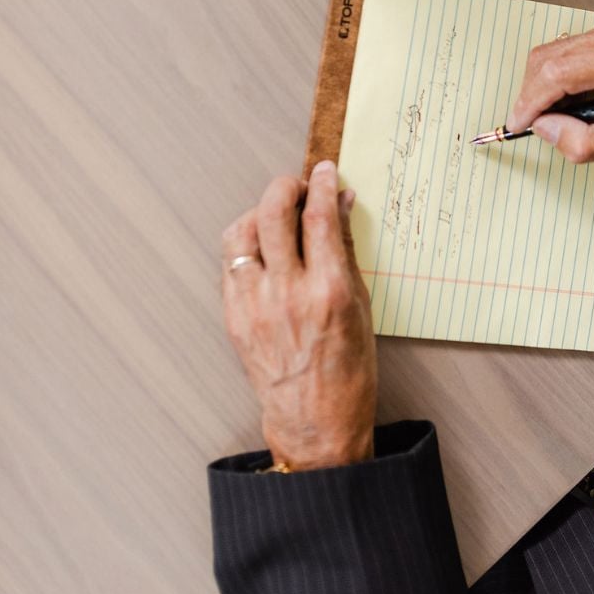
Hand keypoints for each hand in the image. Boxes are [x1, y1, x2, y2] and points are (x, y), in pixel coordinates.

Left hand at [221, 162, 376, 469]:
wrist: (315, 422)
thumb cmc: (348, 370)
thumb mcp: (361, 305)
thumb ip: (346, 251)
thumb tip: (340, 205)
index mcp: (328, 291)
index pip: (318, 216)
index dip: (321, 184)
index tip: (325, 172)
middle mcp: (287, 294)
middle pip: (273, 213)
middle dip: (286, 187)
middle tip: (298, 185)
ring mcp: (255, 306)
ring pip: (242, 233)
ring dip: (259, 213)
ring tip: (276, 216)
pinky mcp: (234, 318)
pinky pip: (231, 264)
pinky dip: (247, 245)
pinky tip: (263, 248)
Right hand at [508, 23, 593, 162]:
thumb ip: (580, 141)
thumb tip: (544, 128)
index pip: (555, 74)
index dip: (529, 101)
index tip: (518, 123)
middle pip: (548, 59)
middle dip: (531, 93)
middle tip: (531, 123)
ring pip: (554, 52)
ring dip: (543, 84)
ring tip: (552, 114)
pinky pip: (569, 51)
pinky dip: (558, 75)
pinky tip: (570, 99)